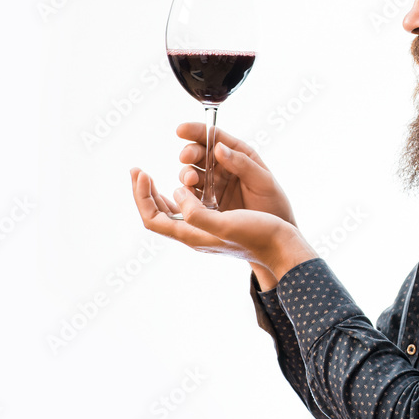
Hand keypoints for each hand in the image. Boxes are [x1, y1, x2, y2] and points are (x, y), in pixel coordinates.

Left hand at [129, 168, 316, 282]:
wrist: (280, 247)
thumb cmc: (256, 235)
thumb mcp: (224, 224)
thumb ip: (195, 212)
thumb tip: (177, 193)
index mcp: (191, 234)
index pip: (152, 218)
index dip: (142, 195)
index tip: (143, 172)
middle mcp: (193, 235)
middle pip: (156, 215)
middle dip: (144, 192)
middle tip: (138, 171)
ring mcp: (203, 231)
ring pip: (170, 213)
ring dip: (159, 192)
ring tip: (154, 176)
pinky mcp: (215, 225)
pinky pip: (187, 211)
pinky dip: (178, 196)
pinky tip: (185, 185)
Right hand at [176, 122, 296, 226]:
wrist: (273, 236)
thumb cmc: (274, 203)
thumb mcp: (263, 182)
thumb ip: (243, 164)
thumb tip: (218, 147)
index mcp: (239, 154)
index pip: (215, 137)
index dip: (197, 131)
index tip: (182, 129)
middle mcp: (223, 167)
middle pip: (199, 154)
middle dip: (190, 153)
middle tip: (186, 158)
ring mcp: (213, 185)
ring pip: (192, 173)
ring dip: (186, 174)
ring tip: (190, 180)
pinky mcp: (207, 203)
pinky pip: (192, 195)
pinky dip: (186, 193)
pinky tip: (186, 195)